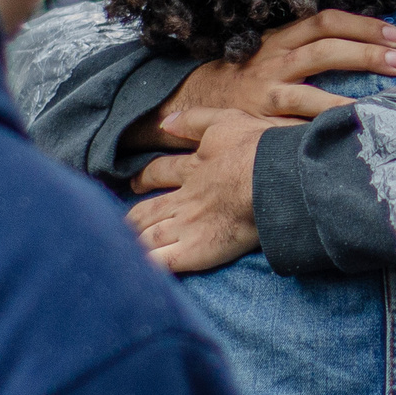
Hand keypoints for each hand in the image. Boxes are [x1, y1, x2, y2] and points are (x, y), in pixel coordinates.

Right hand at [119, 10, 395, 155]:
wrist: (187, 99)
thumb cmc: (242, 76)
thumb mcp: (269, 51)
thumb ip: (306, 48)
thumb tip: (364, 49)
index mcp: (280, 36)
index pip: (326, 20)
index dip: (363, 25)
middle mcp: (274, 57)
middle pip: (327, 47)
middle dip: (369, 54)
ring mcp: (265, 89)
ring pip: (312, 89)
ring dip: (351, 98)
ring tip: (384, 104)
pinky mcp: (257, 118)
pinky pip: (292, 125)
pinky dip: (318, 131)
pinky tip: (344, 138)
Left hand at [126, 107, 282, 273]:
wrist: (277, 178)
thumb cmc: (258, 149)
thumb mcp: (226, 121)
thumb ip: (194, 120)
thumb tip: (166, 122)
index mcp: (192, 169)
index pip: (158, 173)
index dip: (144, 178)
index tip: (135, 184)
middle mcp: (184, 200)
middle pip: (145, 211)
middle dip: (130, 219)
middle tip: (119, 225)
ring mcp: (187, 227)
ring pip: (148, 238)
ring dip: (133, 243)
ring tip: (122, 251)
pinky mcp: (195, 251)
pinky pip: (162, 262)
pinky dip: (147, 266)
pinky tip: (138, 274)